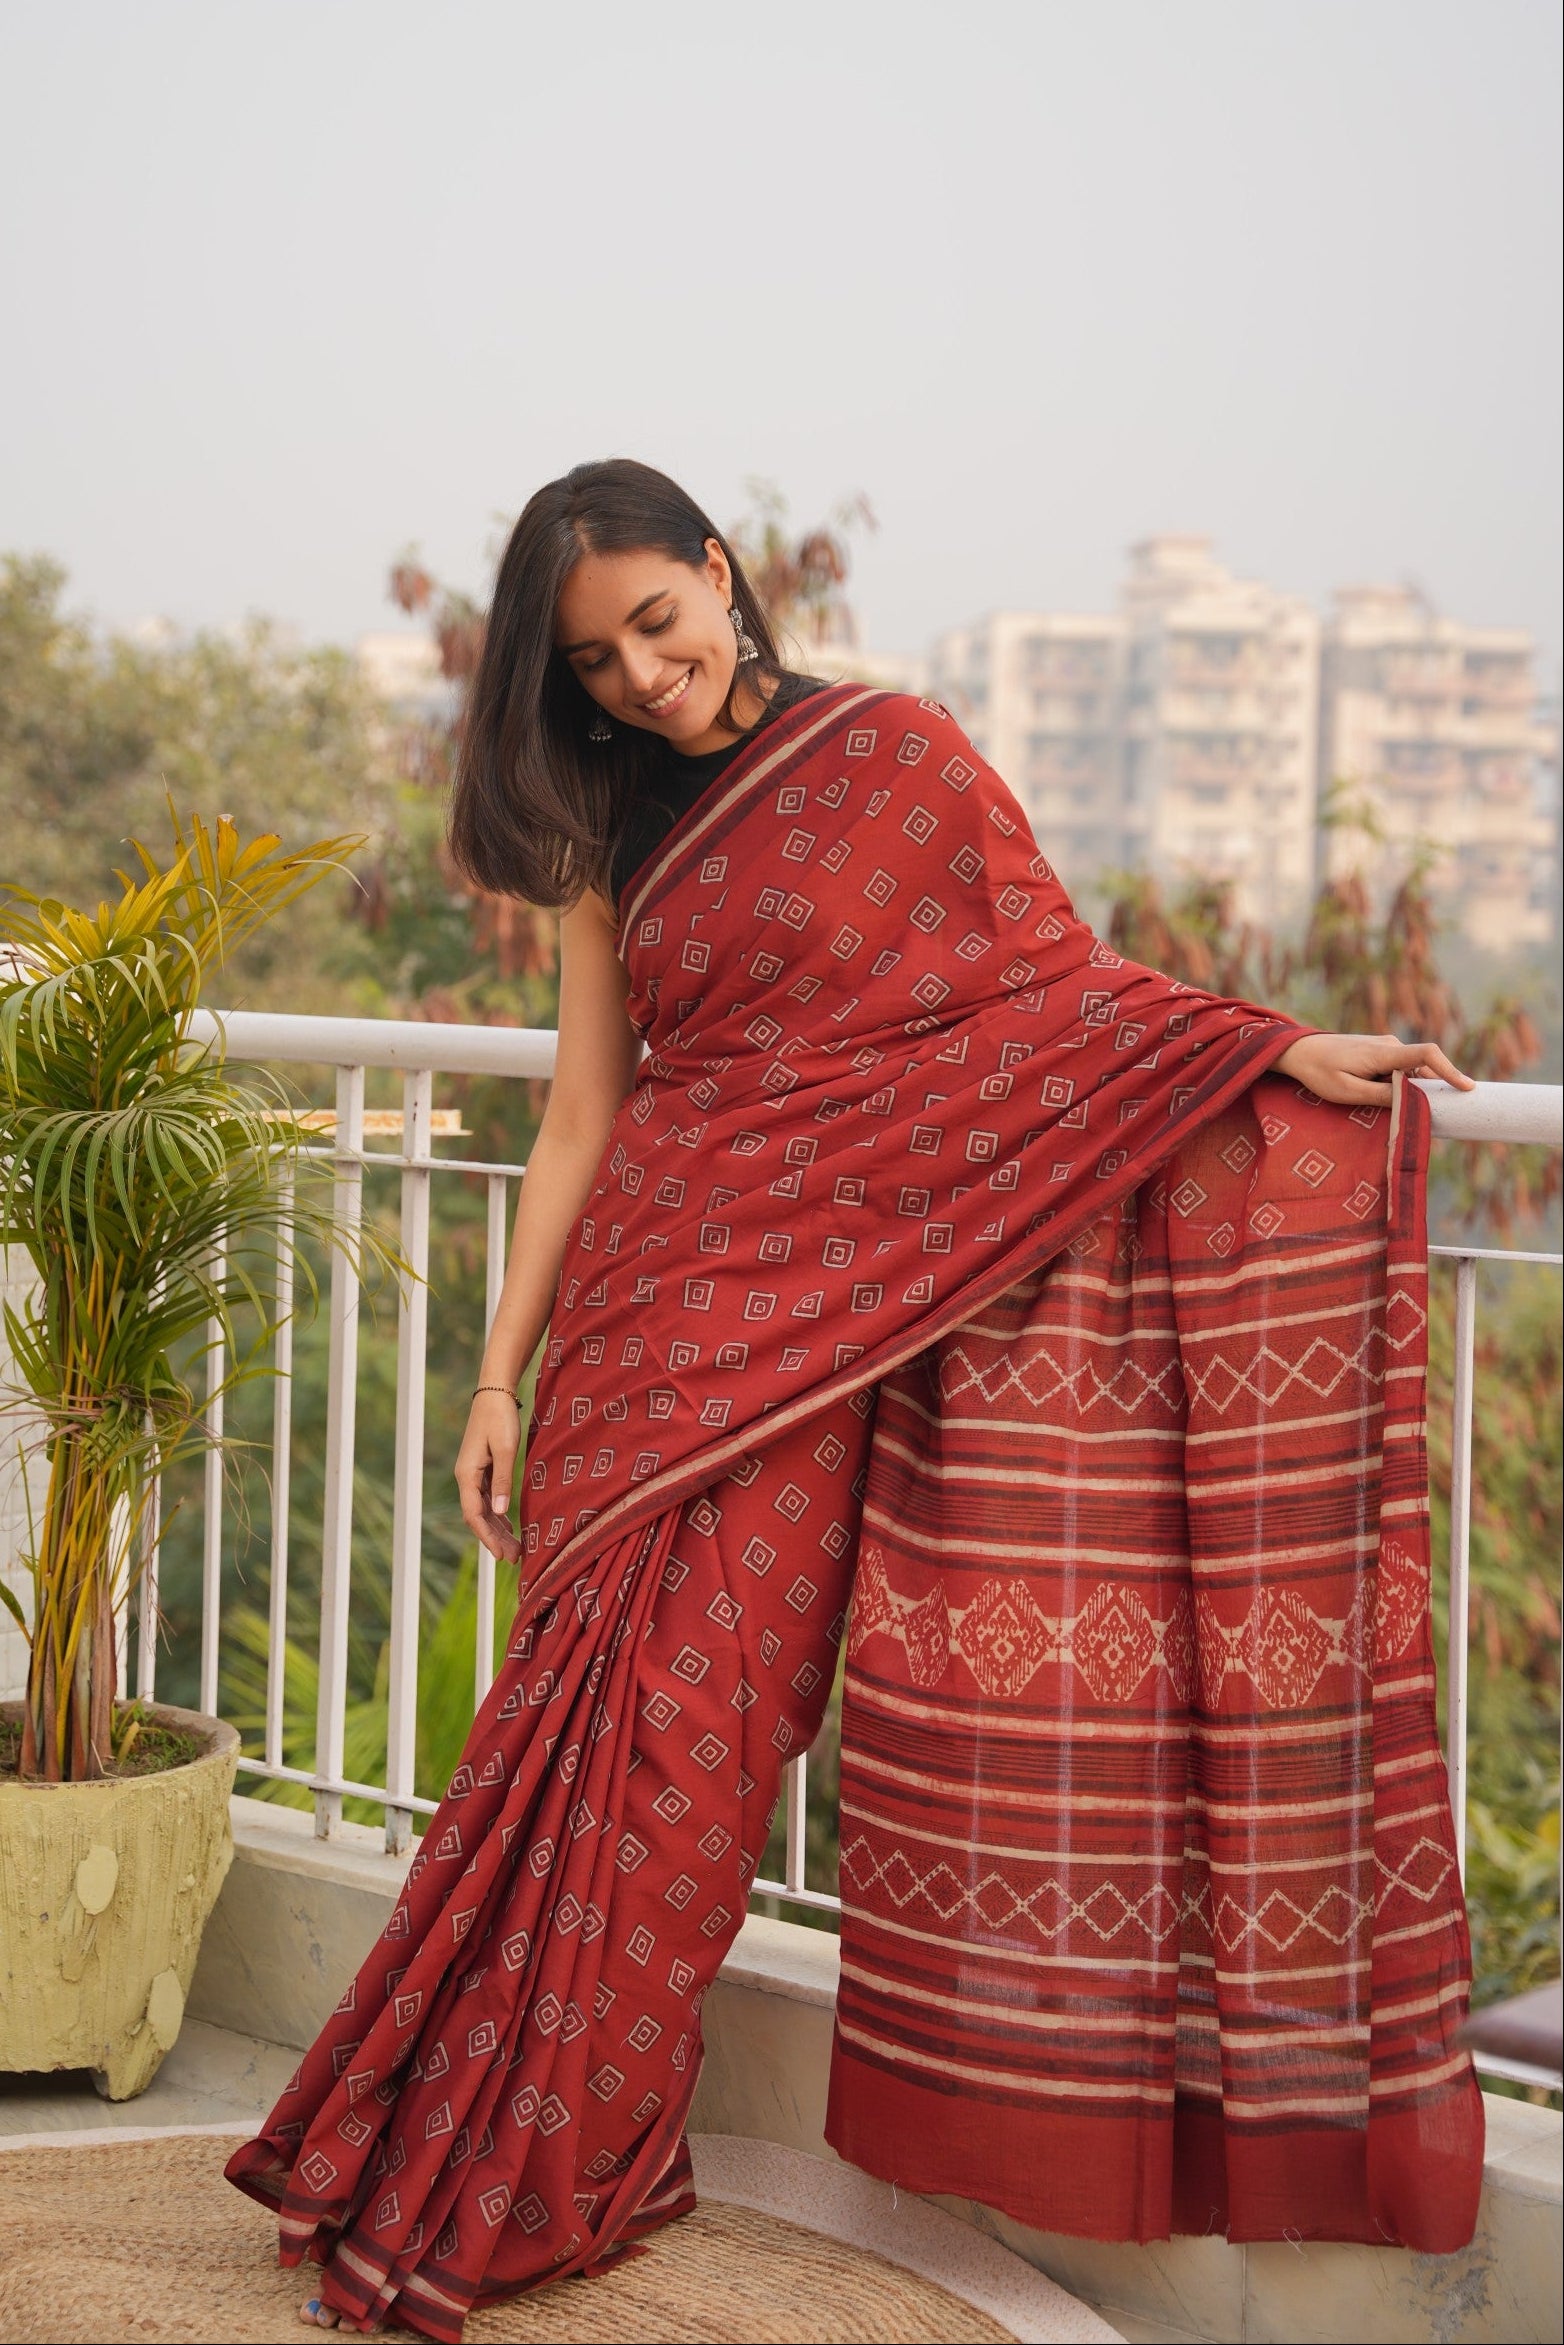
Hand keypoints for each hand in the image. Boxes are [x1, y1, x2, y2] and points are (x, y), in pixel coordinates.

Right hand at [455, 1392, 523, 1563]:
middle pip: (478, 1516)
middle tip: (514, 1559)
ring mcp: (473, 1473)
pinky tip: (508, 1525)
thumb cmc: (500, 1418)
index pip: (474, 1515)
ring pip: (484, 1509)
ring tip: (515, 1549)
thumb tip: (501, 1512)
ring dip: (497, 1529)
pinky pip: (488, 1498)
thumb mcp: (504, 1449)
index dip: (487, 1537)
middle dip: (495, 1539)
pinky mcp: (482, 1468)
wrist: (495, 1393)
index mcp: (467, 1474)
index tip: (500, 1555)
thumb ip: (503, 1480)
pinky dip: (498, 1514)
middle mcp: (466, 1477)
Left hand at [1273, 1031, 1475, 1107]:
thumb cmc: (1320, 1072)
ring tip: (1404, 1112)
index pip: (1427, 1054)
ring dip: (1412, 1091)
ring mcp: (1386, 1047)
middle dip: (1433, 1091)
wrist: (1299, 1050)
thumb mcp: (1348, 1092)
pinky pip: (1401, 1069)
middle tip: (1440, 1117)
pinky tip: (1392, 1101)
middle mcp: (1390, 1045)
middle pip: (1424, 1069)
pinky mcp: (1380, 1052)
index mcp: (1384, 1052)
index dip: (1450, 1070)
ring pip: (1411, 1071)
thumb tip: (1413, 1102)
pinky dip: (1403, 1085)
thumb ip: (1381, 1096)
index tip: (1467, 1088)